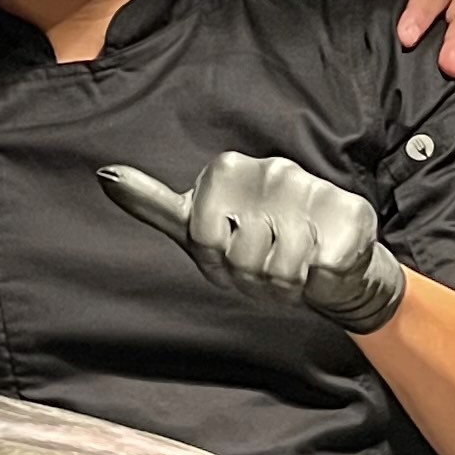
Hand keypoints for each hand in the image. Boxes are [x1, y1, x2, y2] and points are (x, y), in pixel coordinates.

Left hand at [99, 154, 408, 331]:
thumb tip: (104, 175)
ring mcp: (312, 190)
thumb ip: (152, 202)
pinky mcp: (350, 217)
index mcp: (229, 169)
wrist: (330, 267)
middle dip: (250, 278)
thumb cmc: (259, 247)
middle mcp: (271, 170)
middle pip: (240, 256)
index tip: (227, 254)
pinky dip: (317, 284)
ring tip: (292, 268)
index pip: (200, 234)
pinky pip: (317, 273)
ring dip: (283, 284)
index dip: (214, 260)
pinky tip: (321, 267)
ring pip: (279, 269)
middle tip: (264, 266)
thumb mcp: (198, 228)